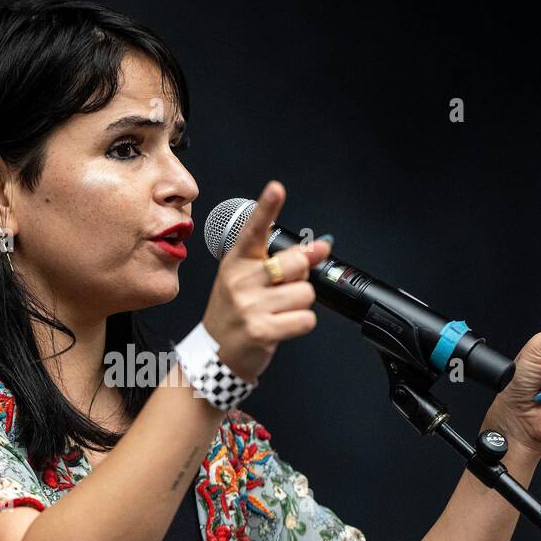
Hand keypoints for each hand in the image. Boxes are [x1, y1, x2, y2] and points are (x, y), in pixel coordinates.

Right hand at [201, 180, 330, 382]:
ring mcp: (249, 306)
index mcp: (237, 261)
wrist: (217, 352)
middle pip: (295, 263)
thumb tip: (322, 245)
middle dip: (300, 276)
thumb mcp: (250, 279)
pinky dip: (301, 324)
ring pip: (305, 293)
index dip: (267, 208)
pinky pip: (306, 319)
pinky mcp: (261, 330)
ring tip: (278, 311)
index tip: (276, 189)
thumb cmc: (236, 311)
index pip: (254, 229)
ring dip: (300, 305)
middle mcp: (240, 281)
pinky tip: (281, 326)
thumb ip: (285, 260)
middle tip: (281, 289)